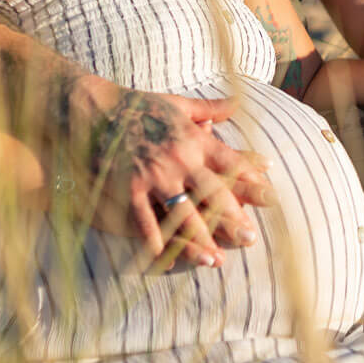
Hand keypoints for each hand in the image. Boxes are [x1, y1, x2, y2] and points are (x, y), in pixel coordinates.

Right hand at [64, 79, 275, 269]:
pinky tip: (165, 260)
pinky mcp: (129, 188)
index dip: (252, 181)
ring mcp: (154, 175)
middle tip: (251, 239)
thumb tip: (239, 102)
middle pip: (214, 193)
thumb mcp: (177, 103)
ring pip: (184, 213)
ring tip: (217, 260)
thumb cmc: (138, 105)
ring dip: (202, 238)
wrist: (94, 108)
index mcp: (193, 138)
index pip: (230, 163)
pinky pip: (145, 220)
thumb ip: (210, 108)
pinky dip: (156, 241)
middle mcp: (179, 158)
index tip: (270, 197)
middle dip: (234, 218)